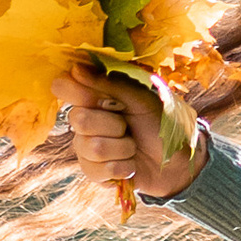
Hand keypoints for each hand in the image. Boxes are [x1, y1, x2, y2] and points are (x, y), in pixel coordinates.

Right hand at [57, 59, 205, 203]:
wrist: (177, 160)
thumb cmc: (160, 123)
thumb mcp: (140, 98)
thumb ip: (109, 84)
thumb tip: (75, 69)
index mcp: (94, 96)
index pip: (63, 86)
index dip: (79, 93)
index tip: (105, 99)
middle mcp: (84, 120)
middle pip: (78, 119)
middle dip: (113, 125)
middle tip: (129, 127)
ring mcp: (86, 147)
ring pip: (91, 147)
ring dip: (122, 148)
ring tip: (133, 147)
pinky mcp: (93, 172)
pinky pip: (96, 170)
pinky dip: (122, 167)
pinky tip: (131, 164)